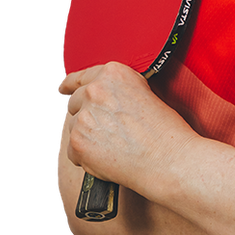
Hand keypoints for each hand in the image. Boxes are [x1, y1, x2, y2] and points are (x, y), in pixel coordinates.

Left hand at [58, 61, 195, 192]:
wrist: (169, 159)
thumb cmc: (166, 133)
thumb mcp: (145, 95)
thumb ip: (117, 92)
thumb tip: (99, 102)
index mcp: (113, 74)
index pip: (81, 76)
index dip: (70, 84)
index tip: (64, 87)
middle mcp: (95, 90)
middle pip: (75, 103)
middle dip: (87, 116)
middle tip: (107, 132)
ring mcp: (84, 116)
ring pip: (73, 128)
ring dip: (87, 138)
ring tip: (114, 148)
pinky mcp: (78, 142)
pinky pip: (72, 151)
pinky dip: (86, 158)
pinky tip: (108, 159)